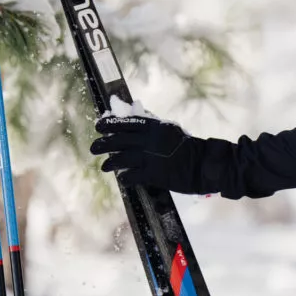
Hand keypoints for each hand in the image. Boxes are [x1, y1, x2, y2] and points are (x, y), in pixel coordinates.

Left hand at [90, 114, 232, 194]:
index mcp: (154, 127)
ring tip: (104, 166)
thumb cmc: (186, 146)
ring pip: (122, 158)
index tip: (99, 125)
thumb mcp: (169, 130)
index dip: (110, 124)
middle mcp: (150, 140)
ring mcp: (151, 158)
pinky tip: (122, 178)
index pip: (127, 123)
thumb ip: (152, 125)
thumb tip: (134, 118)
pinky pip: (133, 175)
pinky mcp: (154, 174)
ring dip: (110, 162)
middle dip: (103, 143)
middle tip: (93, 147)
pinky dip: (125, 176)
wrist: (202, 164)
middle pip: (119, 140)